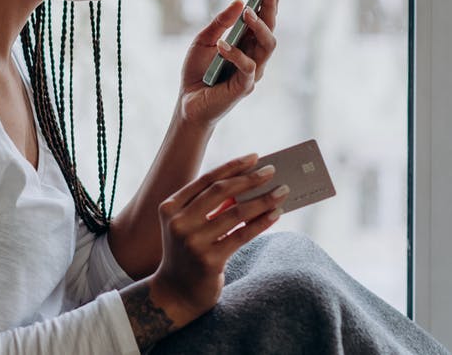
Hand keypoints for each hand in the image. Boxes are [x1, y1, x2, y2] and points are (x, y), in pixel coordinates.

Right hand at [144, 154, 288, 325]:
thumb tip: (248, 183)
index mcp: (170, 207)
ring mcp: (193, 242)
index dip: (232, 166)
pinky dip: (261, 223)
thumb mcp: (190, 225)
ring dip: (262, 200)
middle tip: (271, 171)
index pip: (206, 180)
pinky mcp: (209, 261)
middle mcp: (178, 223)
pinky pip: (242, 235)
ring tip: (281, 192)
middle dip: (249, 179)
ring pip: (235, 213)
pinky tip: (275, 214)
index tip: (255, 157)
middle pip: (220, 192)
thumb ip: (210, 206)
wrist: (176, 292)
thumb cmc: (188, 252)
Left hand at [177, 0, 284, 125]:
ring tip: (248, 12)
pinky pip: (248, 67)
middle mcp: (255, 55)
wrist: (186, 102)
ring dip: (259, 26)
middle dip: (272, 5)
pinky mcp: (244, 87)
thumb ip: (220, 23)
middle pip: (271, 27)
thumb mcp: (203, 40)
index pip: (264, 18)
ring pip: (268, 45)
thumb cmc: (197, 72)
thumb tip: (239, 1)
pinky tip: (222, 45)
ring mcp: (253, 71)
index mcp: (247, 42)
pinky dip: (235, 54)